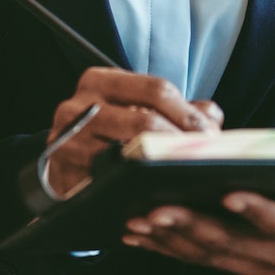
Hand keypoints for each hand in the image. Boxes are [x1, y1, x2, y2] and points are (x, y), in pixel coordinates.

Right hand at [45, 67, 219, 197]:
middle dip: (181, 142)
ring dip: (163, 168)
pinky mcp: (65, 174)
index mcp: (100, 81)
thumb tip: (212, 116)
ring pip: (128, 156)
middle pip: (144, 121)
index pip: (155, 89)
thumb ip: (176, 109)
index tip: (212, 135)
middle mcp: (79, 106)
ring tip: (187, 176)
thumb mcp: (135, 108)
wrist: (62, 161)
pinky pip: (110, 183)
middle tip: (205, 159)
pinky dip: (137, 189)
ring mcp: (69, 142)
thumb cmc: (107, 132)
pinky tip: (157, 193)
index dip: (188, 114)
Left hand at [120, 137, 274, 274]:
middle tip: (156, 207)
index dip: (258, 212)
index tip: (230, 194)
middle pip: (234, 243)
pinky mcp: (236, 262)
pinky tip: (134, 231)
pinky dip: (165, 246)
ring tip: (135, 218)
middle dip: (193, 226)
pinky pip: (196, 258)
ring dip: (170, 238)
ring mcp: (257, 263)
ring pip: (208, 254)